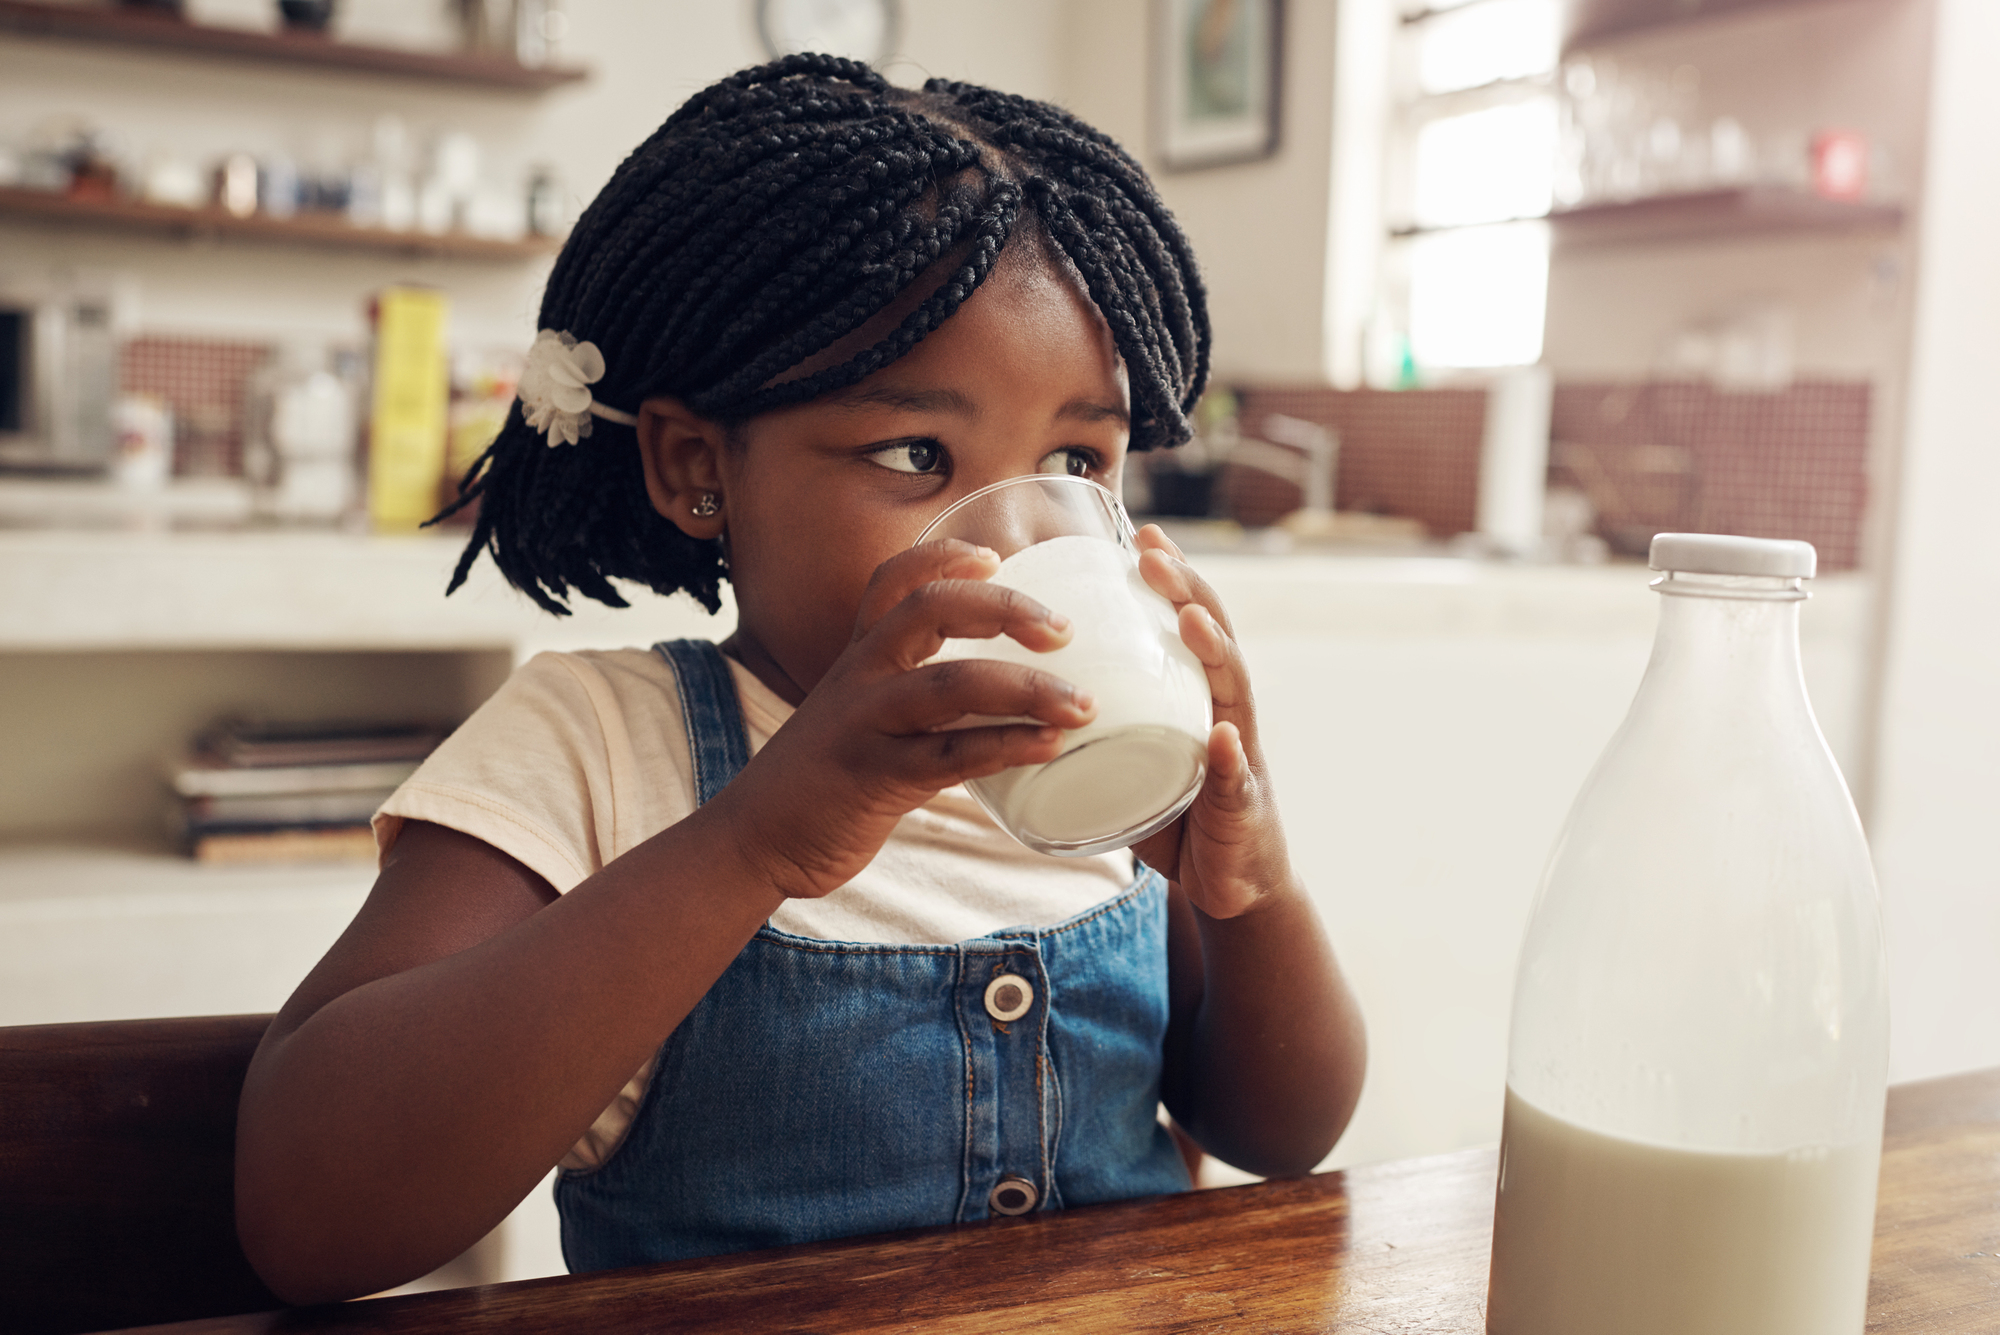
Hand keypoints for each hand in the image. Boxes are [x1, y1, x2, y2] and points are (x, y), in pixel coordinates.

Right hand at [711, 539, 1097, 899]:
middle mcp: (861, 677)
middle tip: (1064, 631)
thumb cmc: (823, 780)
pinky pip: (951, 754)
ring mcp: (866, 724)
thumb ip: (914, 700)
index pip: (894, 581)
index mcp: (859, 657)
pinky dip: (1006, 746)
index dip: (944, 557)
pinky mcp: (875, 777)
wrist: (754, 840)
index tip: (995, 554)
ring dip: (1028, 689)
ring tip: (1083, 706)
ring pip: (952, 683)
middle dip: (1005, 608)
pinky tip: (1049, 749)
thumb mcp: (858, 719)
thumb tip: (998, 700)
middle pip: (931, 610)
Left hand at [1129, 525, 1295, 918]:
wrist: (1232, 886)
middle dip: (1189, 592)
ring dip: (1215, 653)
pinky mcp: (1240, 811)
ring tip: (1189, 621)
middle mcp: (1227, 716)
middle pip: (1216, 641)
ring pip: (1233, 696)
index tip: (1141, 534)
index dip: (1172, 579)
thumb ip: (1094, 726)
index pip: (1190, 625)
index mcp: (1198, 699)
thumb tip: (1018, 693)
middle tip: (1153, 555)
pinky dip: (1229, 759)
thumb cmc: (1177, 814)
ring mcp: (1240, 760)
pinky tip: (1222, 738)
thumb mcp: (1131, 758)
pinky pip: (1236, 783)